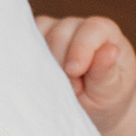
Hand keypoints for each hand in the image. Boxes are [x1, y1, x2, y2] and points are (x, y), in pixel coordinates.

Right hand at [36, 13, 135, 134]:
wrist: (90, 110)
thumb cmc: (106, 98)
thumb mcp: (112, 91)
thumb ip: (107, 72)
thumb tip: (110, 50)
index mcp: (105, 32)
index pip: (92, 29)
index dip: (81, 49)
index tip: (75, 72)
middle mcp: (78, 26)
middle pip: (60, 33)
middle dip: (60, 64)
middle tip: (70, 90)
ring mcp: (54, 31)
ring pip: (38, 37)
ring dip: (44, 66)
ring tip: (57, 87)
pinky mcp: (35, 41)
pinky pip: (23, 42)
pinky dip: (27, 61)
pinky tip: (38, 80)